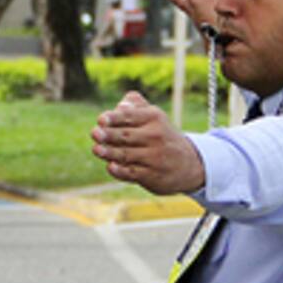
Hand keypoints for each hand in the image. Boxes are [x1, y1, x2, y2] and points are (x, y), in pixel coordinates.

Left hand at [90, 91, 204, 194]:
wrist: (188, 164)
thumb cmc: (161, 136)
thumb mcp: (154, 117)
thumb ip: (136, 107)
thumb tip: (119, 106)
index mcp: (154, 118)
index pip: (130, 116)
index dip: (114, 118)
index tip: (101, 120)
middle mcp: (155, 137)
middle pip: (126, 136)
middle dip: (109, 135)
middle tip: (95, 133)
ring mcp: (154, 157)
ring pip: (127, 155)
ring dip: (110, 153)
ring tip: (96, 149)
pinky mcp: (151, 175)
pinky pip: (133, 173)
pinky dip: (121, 171)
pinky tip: (110, 167)